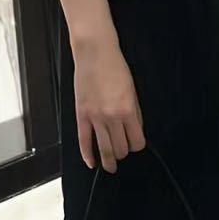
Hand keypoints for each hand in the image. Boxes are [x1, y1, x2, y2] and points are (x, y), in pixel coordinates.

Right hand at [72, 34, 144, 172]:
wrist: (95, 53)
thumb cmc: (115, 67)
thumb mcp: (132, 90)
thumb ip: (134, 112)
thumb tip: (134, 129)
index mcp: (128, 110)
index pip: (137, 141)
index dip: (137, 145)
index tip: (135, 144)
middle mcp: (112, 117)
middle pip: (120, 148)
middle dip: (123, 153)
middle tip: (122, 154)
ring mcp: (95, 117)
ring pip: (104, 148)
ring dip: (108, 160)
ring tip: (110, 167)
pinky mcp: (81, 115)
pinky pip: (84, 140)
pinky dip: (87, 154)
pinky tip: (91, 162)